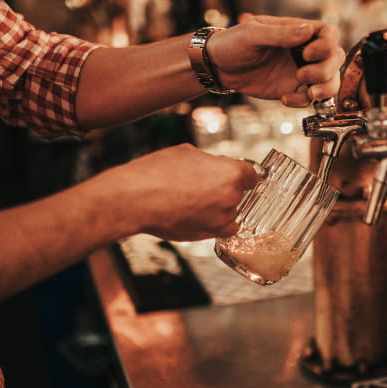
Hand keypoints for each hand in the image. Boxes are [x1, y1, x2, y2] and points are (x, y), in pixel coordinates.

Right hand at [108, 144, 257, 240]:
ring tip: (193, 198)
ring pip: (230, 211)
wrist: (135, 200)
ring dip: (219, 206)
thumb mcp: (188, 152)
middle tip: (202, 183)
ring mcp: (220, 219)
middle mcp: (231, 198)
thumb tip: (217, 167)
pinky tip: (196, 213)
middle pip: (239, 192)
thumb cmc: (156, 172)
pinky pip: (221, 229)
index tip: (233, 172)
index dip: (241, 172)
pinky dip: (214, 222)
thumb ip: (210, 161)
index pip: (251, 174)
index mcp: (231, 173)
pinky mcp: (208, 235)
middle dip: (225, 187)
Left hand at [208, 15, 344, 106]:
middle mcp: (304, 51)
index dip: (326, 45)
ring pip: (330, 81)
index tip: (307, 53)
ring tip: (308, 93)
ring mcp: (301, 71)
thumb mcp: (253, 33)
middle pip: (335, 59)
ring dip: (324, 89)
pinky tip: (286, 98)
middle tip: (302, 74)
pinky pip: (310, 99)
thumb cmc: (233, 43)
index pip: (330, 34)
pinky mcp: (294, 89)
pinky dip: (303, 102)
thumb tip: (307, 31)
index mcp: (298, 31)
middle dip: (326, 70)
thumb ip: (281, 33)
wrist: (220, 67)